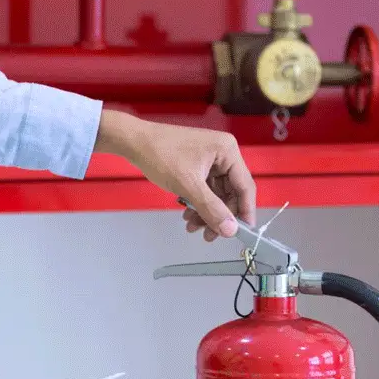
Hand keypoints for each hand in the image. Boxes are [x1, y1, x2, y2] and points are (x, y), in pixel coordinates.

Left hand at [93, 108, 256, 240]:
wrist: (133, 142)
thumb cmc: (162, 157)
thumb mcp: (188, 185)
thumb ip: (212, 209)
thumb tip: (231, 231)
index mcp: (228, 152)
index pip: (245, 187)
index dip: (245, 212)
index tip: (242, 235)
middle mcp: (224, 155)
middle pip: (230, 193)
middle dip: (219, 215)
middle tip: (208, 236)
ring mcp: (210, 160)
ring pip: (216, 195)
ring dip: (206, 213)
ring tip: (192, 227)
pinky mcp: (198, 166)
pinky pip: (205, 190)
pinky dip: (198, 204)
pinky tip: (187, 216)